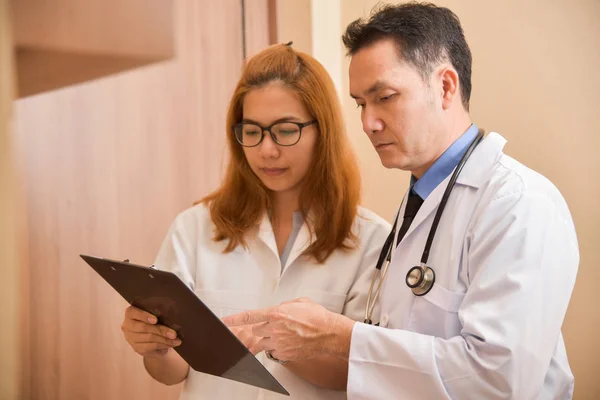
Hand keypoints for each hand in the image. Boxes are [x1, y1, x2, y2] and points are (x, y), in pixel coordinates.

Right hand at [121, 305, 181, 357]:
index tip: (156, 320)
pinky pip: (151, 346)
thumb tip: (172, 314)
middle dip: (161, 330)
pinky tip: (172, 344)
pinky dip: (163, 345)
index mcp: (130, 313)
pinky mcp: (137, 348)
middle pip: (143, 328)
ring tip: (177, 340)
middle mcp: (127, 326)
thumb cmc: (155, 319)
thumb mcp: (156, 312)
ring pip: (149, 338)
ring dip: (165, 339)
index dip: (144, 316)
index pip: (133, 312)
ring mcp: (131, 338)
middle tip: (174, 334)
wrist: (152, 335)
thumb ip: (159, 311)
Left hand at [222, 298, 354, 361]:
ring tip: (283, 336)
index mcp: (276, 313)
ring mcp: (279, 343)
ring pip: (263, 343)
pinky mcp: (285, 354)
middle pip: (256, 331)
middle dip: (260, 330)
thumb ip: (284, 305)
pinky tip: (291, 343)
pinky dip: (278, 348)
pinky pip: (274, 352)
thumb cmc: (318, 316)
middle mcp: (274, 329)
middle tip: (267, 329)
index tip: (223, 322)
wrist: (330, 333)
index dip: (234, 319)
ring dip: (268, 340)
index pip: (249, 316)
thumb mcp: (299, 302)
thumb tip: (279, 309)